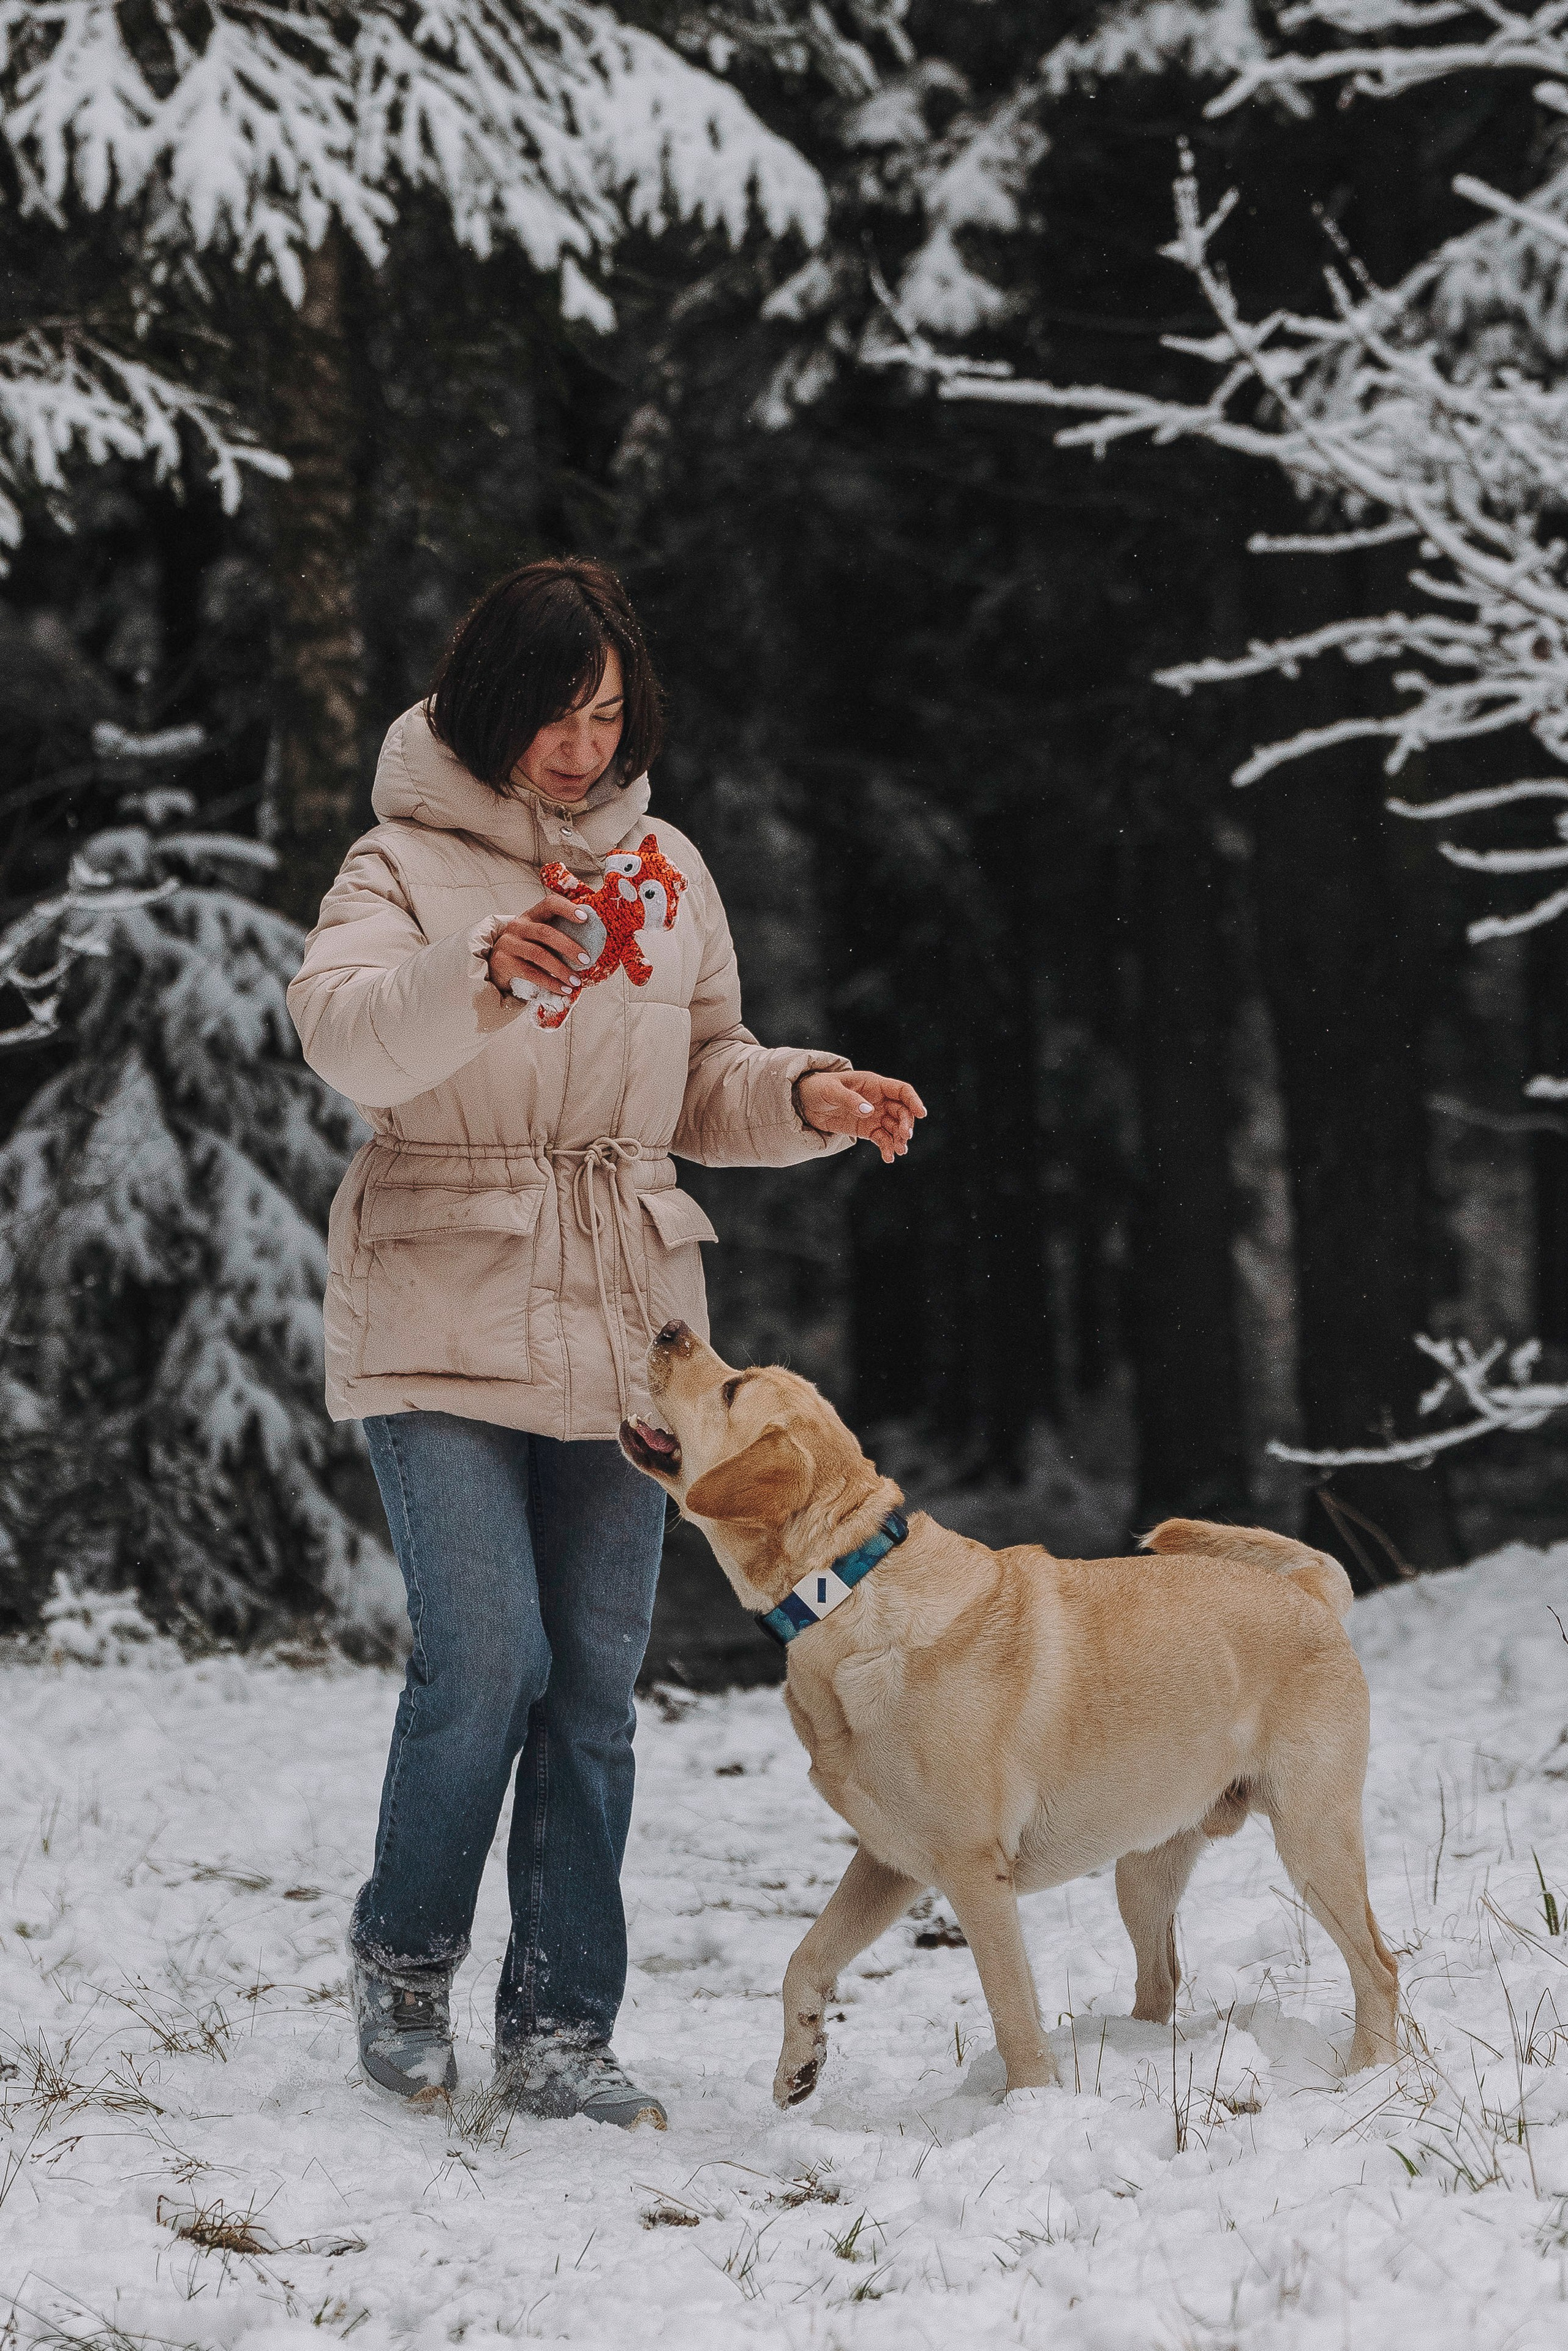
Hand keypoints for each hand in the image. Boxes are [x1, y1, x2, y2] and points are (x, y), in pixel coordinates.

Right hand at [488, 893, 593, 996]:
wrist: (497, 967)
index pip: (549, 904)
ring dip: (561, 969)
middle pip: (545, 932)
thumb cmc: (526, 951)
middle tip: (586, 959)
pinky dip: (550, 983)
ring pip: (538, 954)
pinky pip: (530, 973)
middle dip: (569, 946)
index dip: (567, 908)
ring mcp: (508, 943)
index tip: (585, 918)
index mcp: (531, 916)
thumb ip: (558, 936)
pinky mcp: (503, 962)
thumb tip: (593, 944)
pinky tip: (563, 990)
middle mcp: (517, 926)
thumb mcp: (538, 939)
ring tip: (576, 981)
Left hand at [797, 1070, 926, 1163]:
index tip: (921, 1114)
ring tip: (899, 1152)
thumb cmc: (818, 1088)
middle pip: (902, 1111)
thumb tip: (869, 1111)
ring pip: (894, 1127)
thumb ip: (849, 1099)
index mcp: (874, 1084)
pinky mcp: (866, 1129)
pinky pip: (882, 1139)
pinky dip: (887, 1148)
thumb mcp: (831, 1091)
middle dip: (906, 1124)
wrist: (804, 1102)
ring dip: (899, 1139)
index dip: (913, 1101)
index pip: (901, 1091)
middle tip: (904, 1138)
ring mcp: (874, 1115)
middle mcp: (878, 1100)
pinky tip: (888, 1159)